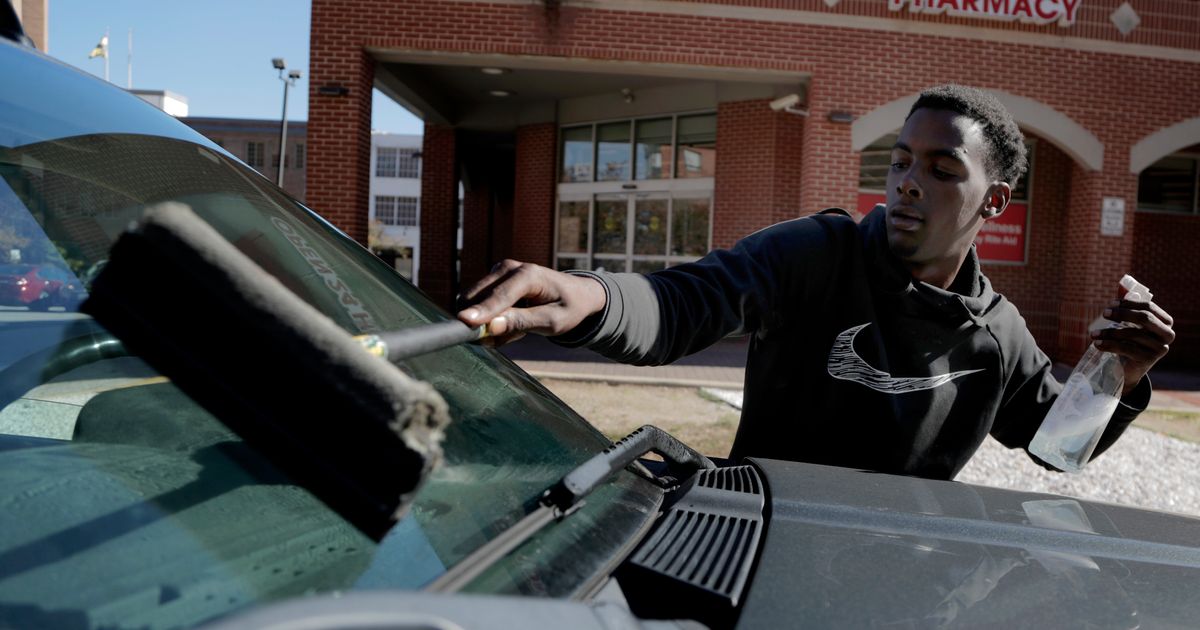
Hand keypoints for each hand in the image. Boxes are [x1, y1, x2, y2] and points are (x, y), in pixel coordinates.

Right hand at [457, 259, 606, 346]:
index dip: (482, 311)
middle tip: (509, 338)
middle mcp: (509, 267)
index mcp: (529, 274)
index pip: (500, 296)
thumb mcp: (552, 321)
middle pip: (478, 296)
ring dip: (490, 324)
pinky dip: (492, 320)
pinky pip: (479, 304)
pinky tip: (513, 321)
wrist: (575, 294)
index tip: (463, 322)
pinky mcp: (493, 279)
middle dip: (483, 324)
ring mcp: (499, 271)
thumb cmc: (567, 308)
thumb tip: (491, 326)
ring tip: (519, 329)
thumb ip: (522, 323)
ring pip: (475, 302)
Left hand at [1091, 299, 1174, 396]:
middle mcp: (1167, 334)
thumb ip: (1129, 308)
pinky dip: (1109, 344)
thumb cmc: (1130, 341)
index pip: (1149, 307)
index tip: (1111, 304)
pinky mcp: (1149, 359)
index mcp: (1165, 322)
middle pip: (1144, 318)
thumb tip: (1121, 289)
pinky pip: (1127, 348)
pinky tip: (1097, 344)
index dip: (1129, 304)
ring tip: (1093, 333)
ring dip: (1109, 332)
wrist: (1129, 368)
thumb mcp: (1131, 325)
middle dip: (1122, 314)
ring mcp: (1160, 348)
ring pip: (1132, 334)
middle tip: (1104, 313)